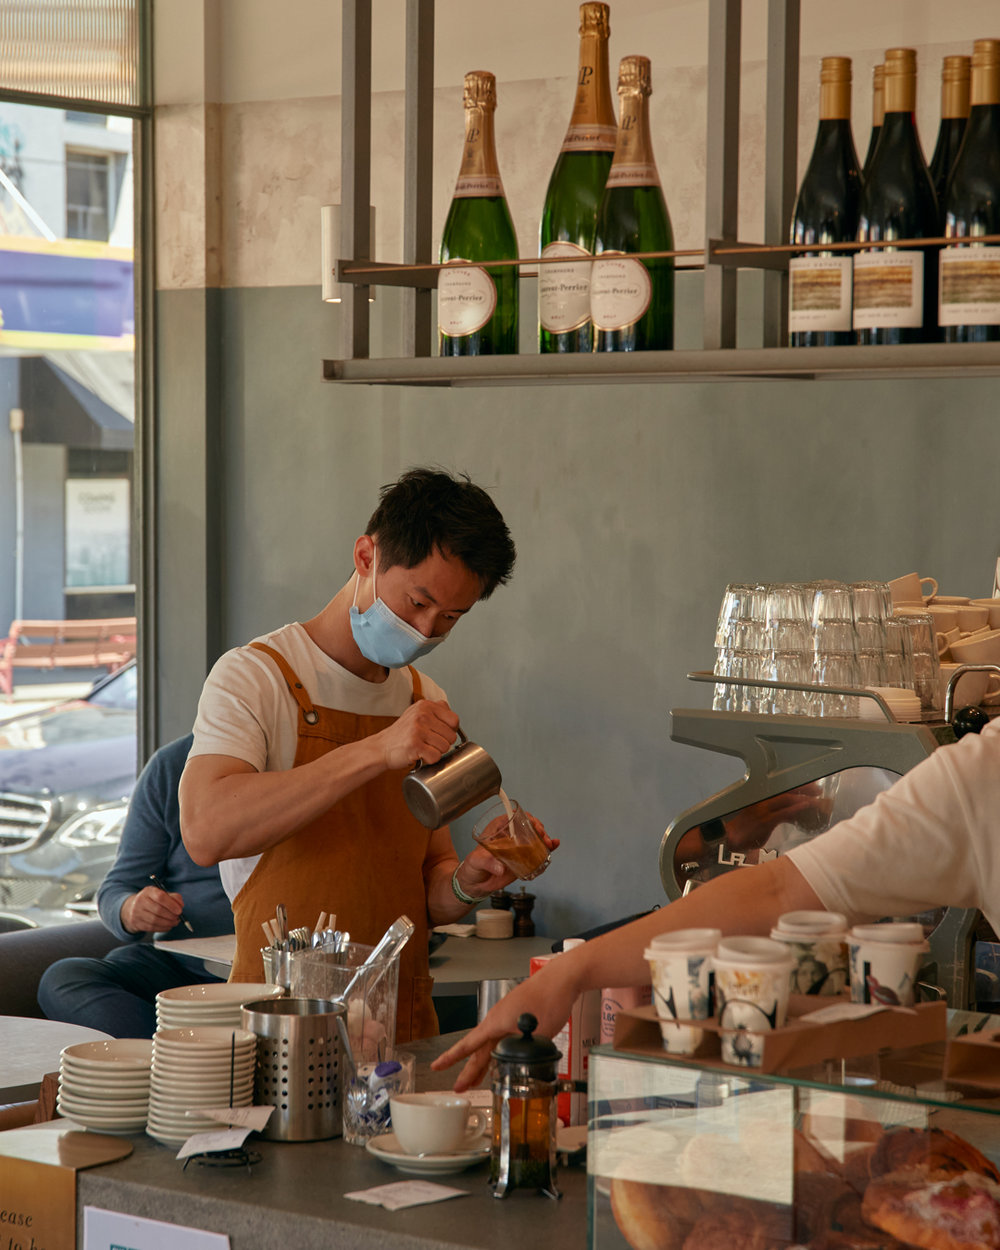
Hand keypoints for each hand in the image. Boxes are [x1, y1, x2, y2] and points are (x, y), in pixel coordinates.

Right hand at [121, 885, 183, 933]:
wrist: (132, 908)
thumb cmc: (152, 900)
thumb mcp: (162, 894)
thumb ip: (174, 897)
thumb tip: (181, 906)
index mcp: (148, 891)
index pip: (160, 897)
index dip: (171, 904)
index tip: (180, 910)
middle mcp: (140, 901)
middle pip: (158, 910)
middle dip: (171, 915)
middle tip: (178, 917)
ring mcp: (136, 912)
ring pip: (155, 920)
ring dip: (168, 923)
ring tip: (175, 922)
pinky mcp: (136, 923)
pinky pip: (152, 927)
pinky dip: (163, 928)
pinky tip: (168, 926)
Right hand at [376, 699, 460, 770]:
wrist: (381, 747)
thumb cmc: (401, 734)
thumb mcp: (416, 713)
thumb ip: (435, 712)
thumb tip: (455, 721)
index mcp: (425, 705)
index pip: (454, 720)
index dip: (450, 730)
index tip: (440, 734)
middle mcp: (422, 715)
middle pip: (451, 736)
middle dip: (443, 743)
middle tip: (429, 743)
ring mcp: (418, 729)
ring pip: (445, 747)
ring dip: (436, 752)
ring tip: (423, 748)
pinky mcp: (415, 745)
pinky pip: (436, 757)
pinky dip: (429, 760)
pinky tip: (420, 755)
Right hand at [431, 960, 575, 1090]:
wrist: (561, 979)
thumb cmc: (548, 998)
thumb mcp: (536, 1034)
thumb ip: (523, 1051)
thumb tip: (520, 1063)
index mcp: (496, 1023)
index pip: (468, 1045)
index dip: (451, 1058)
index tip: (436, 1066)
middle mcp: (497, 1019)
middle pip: (478, 1049)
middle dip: (468, 1069)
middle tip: (460, 1086)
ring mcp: (507, 1016)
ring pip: (490, 1044)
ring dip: (483, 1063)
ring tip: (477, 1080)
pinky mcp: (517, 1015)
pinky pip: (500, 1038)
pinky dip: (496, 1052)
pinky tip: (500, 1060)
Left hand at [454, 813, 559, 897]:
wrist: (476, 884)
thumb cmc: (472, 867)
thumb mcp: (476, 861)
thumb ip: (486, 863)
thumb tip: (500, 868)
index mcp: (497, 828)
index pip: (514, 816)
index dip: (526, 818)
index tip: (534, 826)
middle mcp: (510, 835)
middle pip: (528, 826)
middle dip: (539, 829)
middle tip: (544, 838)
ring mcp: (518, 847)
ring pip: (535, 837)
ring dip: (545, 838)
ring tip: (550, 844)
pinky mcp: (523, 859)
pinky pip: (537, 852)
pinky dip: (547, 849)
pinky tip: (553, 847)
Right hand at [723, 784, 823, 849]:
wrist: (729, 838)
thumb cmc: (745, 830)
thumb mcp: (762, 820)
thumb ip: (777, 816)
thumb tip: (793, 816)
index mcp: (762, 799)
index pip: (782, 788)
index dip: (798, 786)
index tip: (810, 785)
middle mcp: (763, 801)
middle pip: (787, 790)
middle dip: (804, 789)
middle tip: (818, 790)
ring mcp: (764, 810)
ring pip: (787, 799)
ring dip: (804, 798)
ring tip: (817, 800)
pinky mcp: (765, 820)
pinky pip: (784, 812)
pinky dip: (797, 809)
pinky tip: (806, 807)